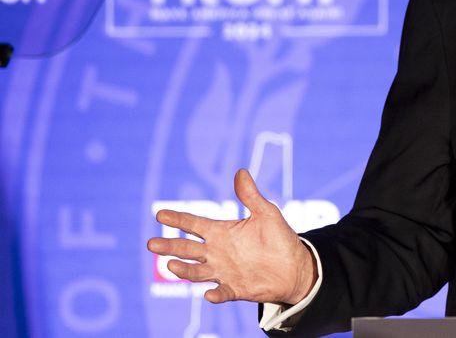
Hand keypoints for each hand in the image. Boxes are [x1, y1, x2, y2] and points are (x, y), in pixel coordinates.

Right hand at [147, 168, 316, 304]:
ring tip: (172, 265)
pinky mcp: (235, 289)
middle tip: (152, 243)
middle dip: (170, 246)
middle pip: (187, 249)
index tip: (159, 214)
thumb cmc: (278, 238)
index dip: (178, 219)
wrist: (294, 266)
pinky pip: (222, 292)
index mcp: (222, 232)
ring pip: (197, 272)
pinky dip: (215, 294)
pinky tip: (209, 293)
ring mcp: (224, 272)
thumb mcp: (266, 213)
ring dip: (185, 270)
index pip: (194, 224)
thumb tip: (240, 171)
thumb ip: (250, 196)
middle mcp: (217, 252)